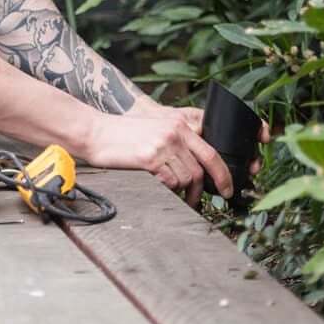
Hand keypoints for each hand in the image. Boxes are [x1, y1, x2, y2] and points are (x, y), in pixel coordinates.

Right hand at [82, 102, 268, 206]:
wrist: (95, 132)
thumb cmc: (123, 135)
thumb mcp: (156, 130)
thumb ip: (177, 142)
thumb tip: (197, 168)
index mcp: (179, 123)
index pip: (211, 150)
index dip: (224, 172)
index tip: (228, 188)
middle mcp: (175, 132)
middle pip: (204, 167)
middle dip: (211, 188)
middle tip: (209, 199)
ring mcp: (163, 144)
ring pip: (187, 178)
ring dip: (184, 192)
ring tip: (176, 195)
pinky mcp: (150, 158)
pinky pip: (170, 182)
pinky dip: (168, 190)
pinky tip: (160, 187)